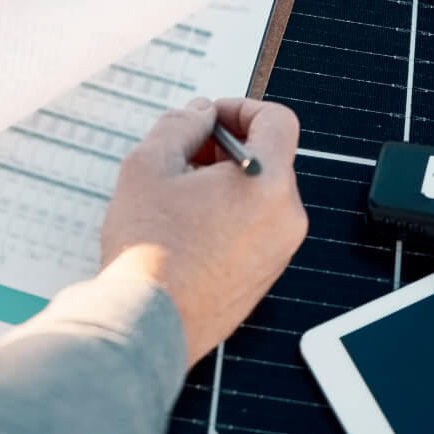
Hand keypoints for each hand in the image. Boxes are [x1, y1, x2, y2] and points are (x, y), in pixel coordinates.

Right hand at [100, 98, 307, 366]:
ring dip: (223, 185)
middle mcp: (286, 218)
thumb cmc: (149, 251)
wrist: (147, 324)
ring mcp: (278, 252)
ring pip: (259, 196)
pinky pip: (254, 230)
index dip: (240, 108)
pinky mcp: (264, 278)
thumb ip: (180, 125)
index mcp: (268, 183)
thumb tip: (199, 114)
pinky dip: (226, 218)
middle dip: (224, 149)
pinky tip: (184, 230)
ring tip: (175, 199)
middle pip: (268, 159)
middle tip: (181, 158)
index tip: (208, 119)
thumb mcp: (149, 165)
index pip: (277, 120)